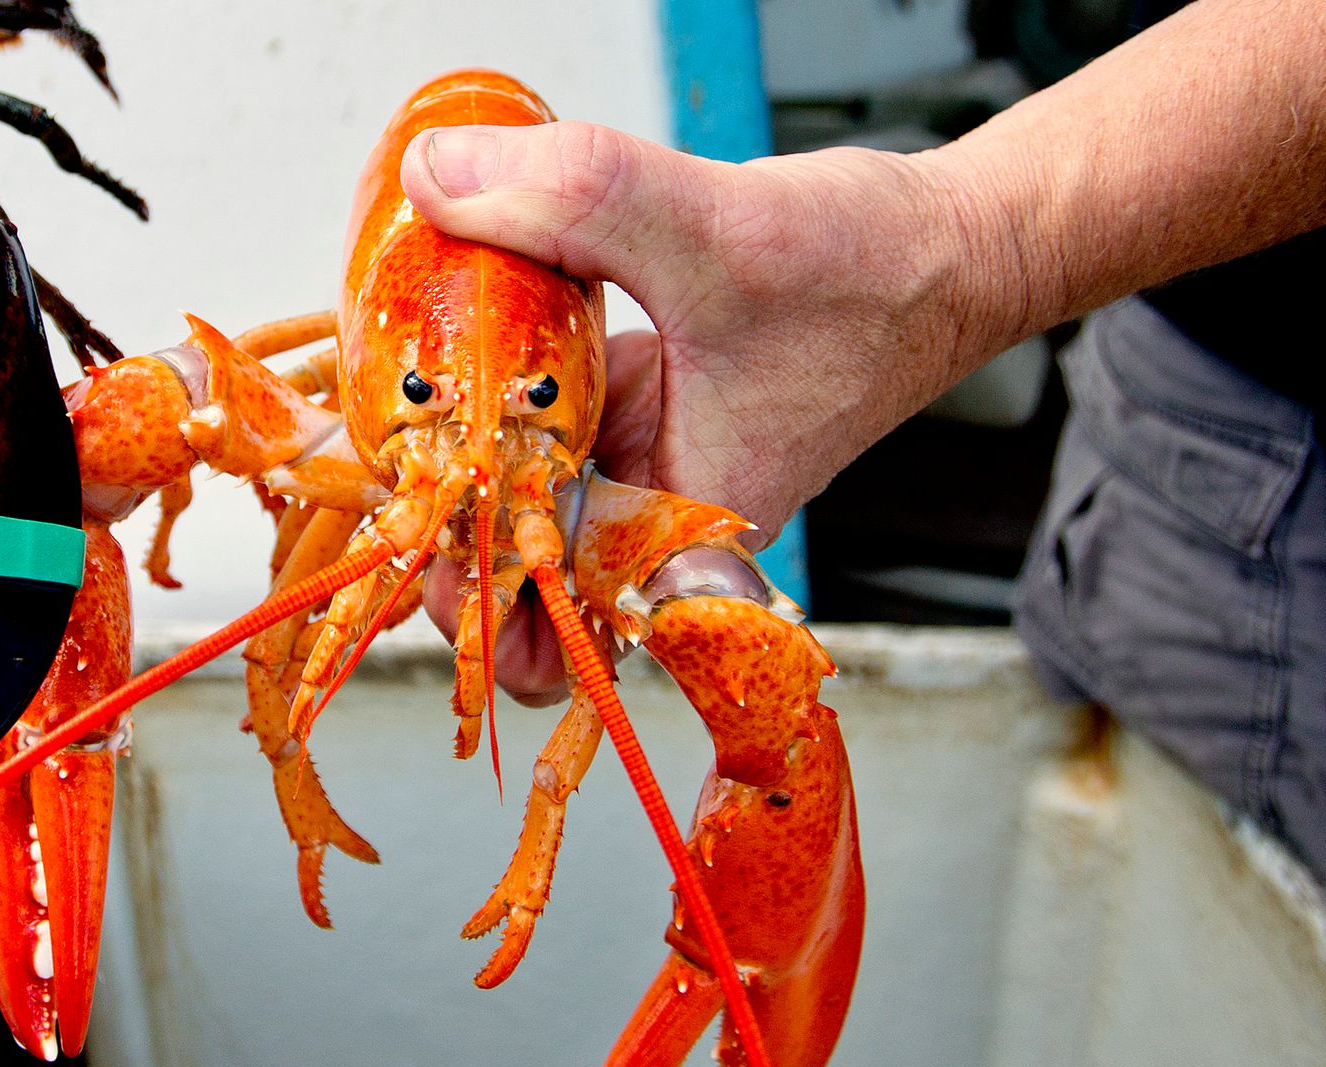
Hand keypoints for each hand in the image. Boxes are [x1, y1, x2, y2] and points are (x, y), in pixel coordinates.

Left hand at [401, 122, 989, 702]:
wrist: (946, 245)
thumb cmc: (875, 277)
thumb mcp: (711, 233)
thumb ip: (572, 198)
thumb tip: (445, 177)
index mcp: (675, 535)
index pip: (547, 630)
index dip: (461, 604)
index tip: (406, 528)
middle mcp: (651, 516)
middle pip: (513, 581)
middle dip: (440, 533)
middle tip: (379, 461)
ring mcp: (639, 460)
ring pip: (519, 496)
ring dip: (459, 453)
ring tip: (396, 401)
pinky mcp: (635, 402)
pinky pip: (543, 419)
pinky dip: (496, 386)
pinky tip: (457, 338)